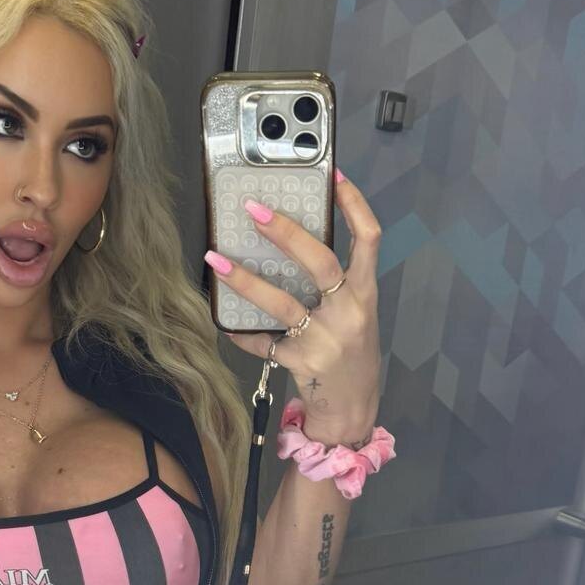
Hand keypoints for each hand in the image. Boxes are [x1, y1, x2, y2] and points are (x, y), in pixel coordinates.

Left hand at [205, 169, 382, 445]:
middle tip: (252, 209)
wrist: (352, 408)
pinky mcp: (301, 363)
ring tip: (215, 258)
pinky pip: (263, 343)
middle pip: (320, 262)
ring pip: (282, 303)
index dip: (355, 205)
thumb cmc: (350, 351)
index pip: (369, 239)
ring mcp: (325, 340)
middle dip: (286, 232)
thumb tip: (291, 239)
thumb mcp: (354, 312)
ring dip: (245, 280)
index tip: (335, 175)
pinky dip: (242, 332)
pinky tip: (225, 323)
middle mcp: (350, 312)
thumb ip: (335, 282)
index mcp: (366, 293)